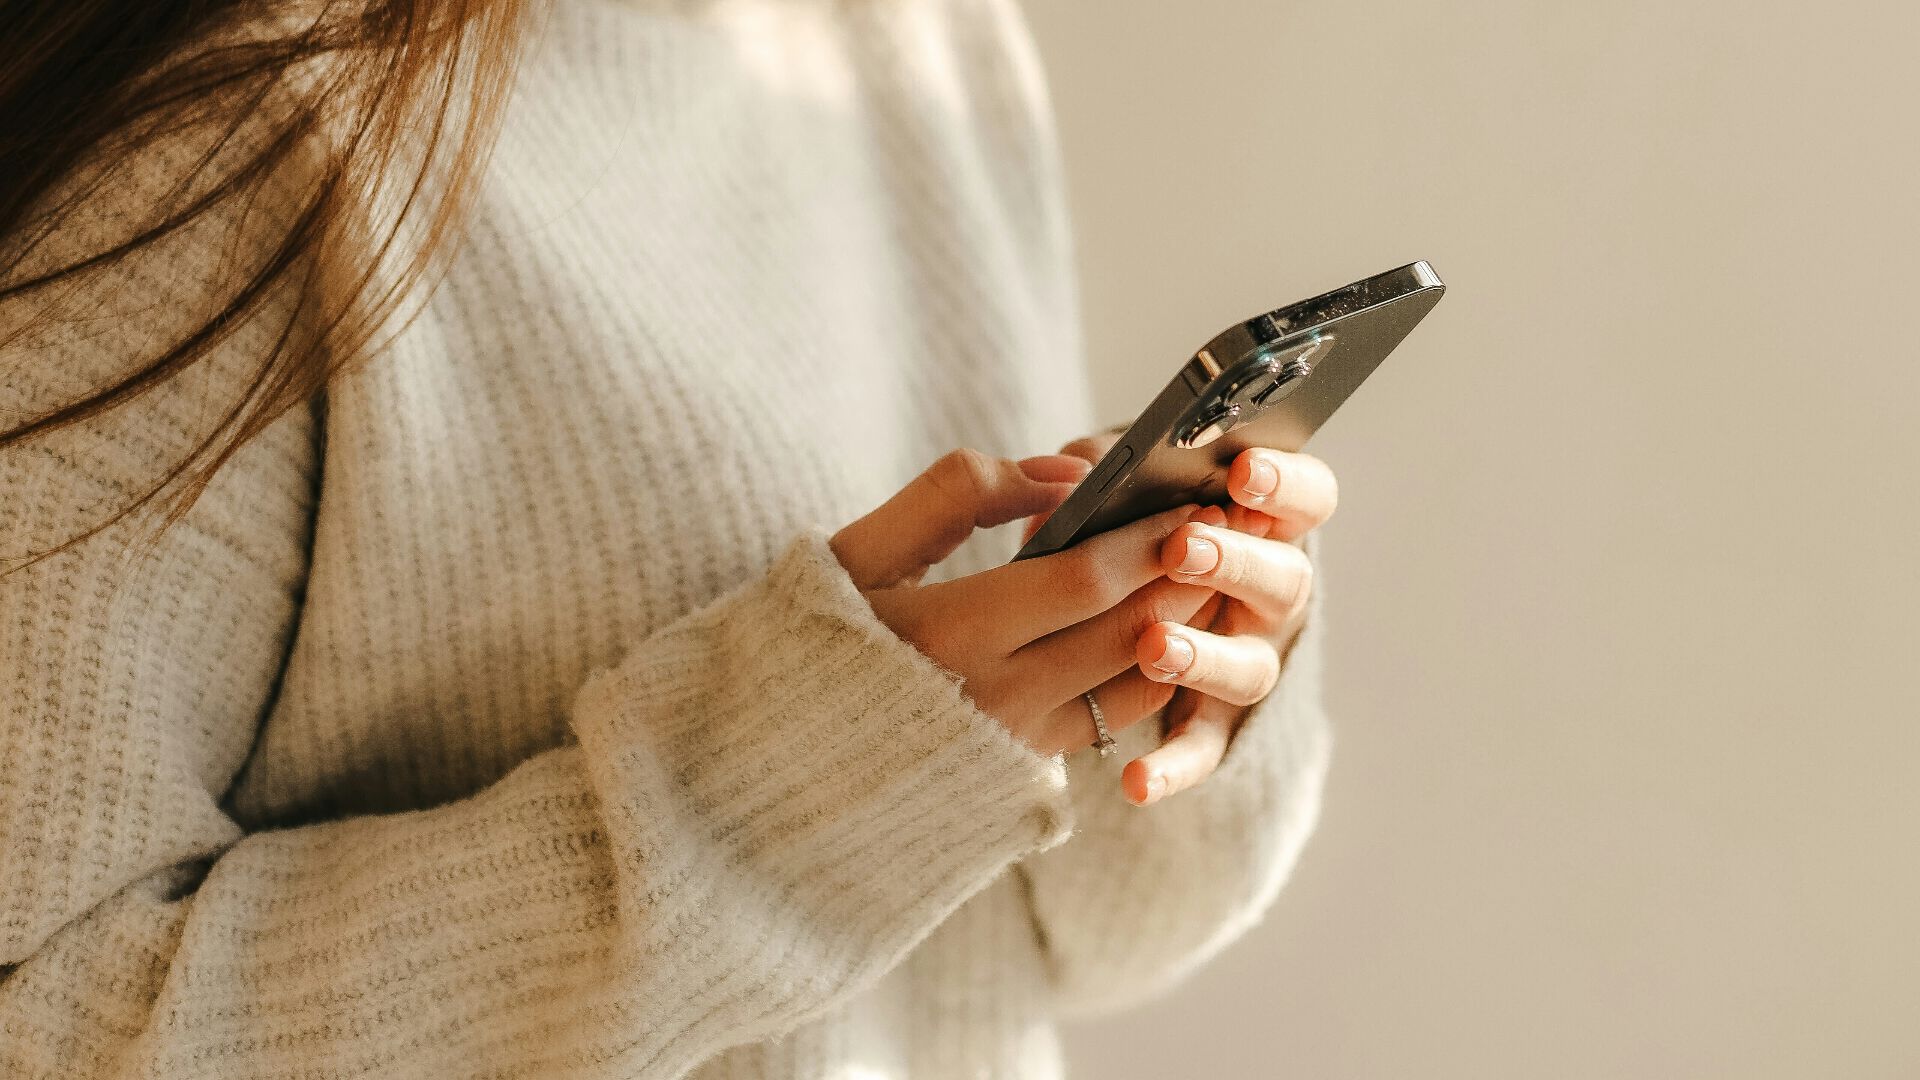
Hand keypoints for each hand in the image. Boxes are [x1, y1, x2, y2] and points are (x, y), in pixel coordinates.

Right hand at [830, 450, 1211, 755]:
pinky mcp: (1023, 773)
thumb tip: (1061, 474)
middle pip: (1126, 633)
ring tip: (1212, 572)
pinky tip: (1165, 627)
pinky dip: (1150, 671)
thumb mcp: (859, 552)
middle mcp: (992, 701)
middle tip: (1229, 527)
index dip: (1147, 538)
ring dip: (1184, 626)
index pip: (1083, 582)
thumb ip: (956, 496)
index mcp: (946, 636)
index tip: (1190, 497)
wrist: (775, 767)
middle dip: (1186, 575)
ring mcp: (1013, 746)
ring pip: (1134, 684)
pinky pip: (1111, 721)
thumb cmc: (813, 639)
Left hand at [1040, 433, 1337, 805]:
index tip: (1242, 473)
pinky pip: (1202, 749)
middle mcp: (1270, 595)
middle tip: (1183, 548)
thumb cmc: (1124, 524)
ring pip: (1253, 668)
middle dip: (1235, 562)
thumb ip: (1107, 467)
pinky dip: (1173, 767)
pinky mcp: (1213, 723)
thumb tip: (1081, 471)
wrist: (1105, 612)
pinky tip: (1135, 782)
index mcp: (1264, 523)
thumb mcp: (1119, 484)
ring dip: (1207, 656)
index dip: (1285, 484)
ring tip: (1153, 648)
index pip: (1309, 496)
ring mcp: (1248, 660)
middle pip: (1287, 579)